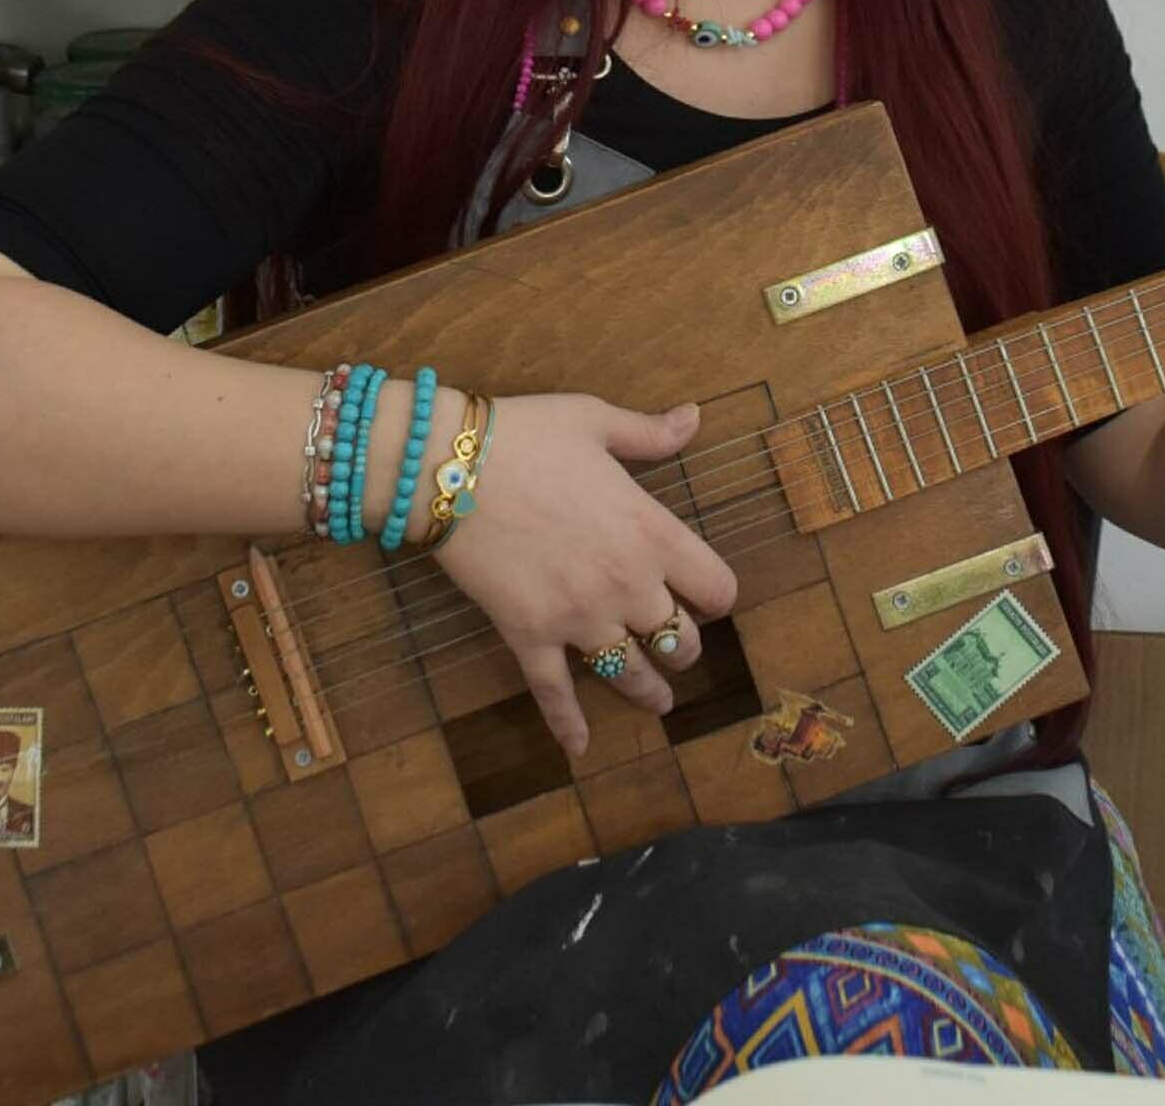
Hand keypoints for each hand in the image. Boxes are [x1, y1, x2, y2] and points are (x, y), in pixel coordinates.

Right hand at [427, 393, 739, 756]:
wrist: (448, 465)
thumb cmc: (526, 434)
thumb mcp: (596, 420)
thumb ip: (650, 433)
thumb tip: (695, 416)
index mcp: (652, 533)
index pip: (716, 587)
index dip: (716, 595)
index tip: (708, 595)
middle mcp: (626, 586)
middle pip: (678, 640)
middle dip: (682, 647)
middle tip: (677, 649)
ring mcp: (578, 618)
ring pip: (629, 675)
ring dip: (648, 692)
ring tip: (657, 703)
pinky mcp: (529, 636)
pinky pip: (554, 693)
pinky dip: (569, 725)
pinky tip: (581, 748)